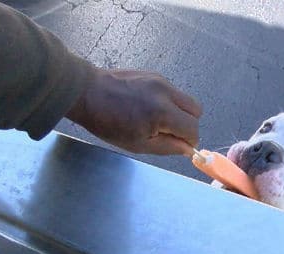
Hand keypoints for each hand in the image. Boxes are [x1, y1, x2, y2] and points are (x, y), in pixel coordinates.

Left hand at [65, 68, 201, 154]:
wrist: (86, 92)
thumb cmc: (107, 122)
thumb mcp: (138, 144)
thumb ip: (168, 147)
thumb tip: (187, 148)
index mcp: (162, 113)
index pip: (193, 129)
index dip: (189, 141)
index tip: (179, 145)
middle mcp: (166, 93)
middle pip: (196, 111)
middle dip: (188, 125)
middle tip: (171, 133)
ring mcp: (161, 80)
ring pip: (186, 99)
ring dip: (179, 112)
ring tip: (157, 120)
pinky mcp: (154, 74)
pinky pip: (172, 91)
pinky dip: (168, 102)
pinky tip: (148, 107)